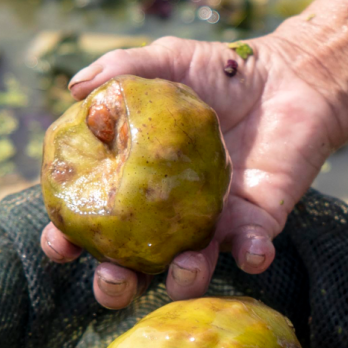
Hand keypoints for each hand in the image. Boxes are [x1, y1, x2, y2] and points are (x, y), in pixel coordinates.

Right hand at [41, 31, 338, 307]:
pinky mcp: (256, 225)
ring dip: (181, 281)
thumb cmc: (219, 71)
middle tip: (114, 276)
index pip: (89, 225)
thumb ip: (122, 70)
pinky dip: (251, 256)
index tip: (59, 243)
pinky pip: (251, 252)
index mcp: (132, 188)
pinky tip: (251, 250)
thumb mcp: (166, 61)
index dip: (65, 241)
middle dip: (114, 285)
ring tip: (185, 264)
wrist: (289, 74)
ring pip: (187, 274)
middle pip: (129, 270)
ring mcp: (209, 227)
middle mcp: (164, 219)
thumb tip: (75, 88)